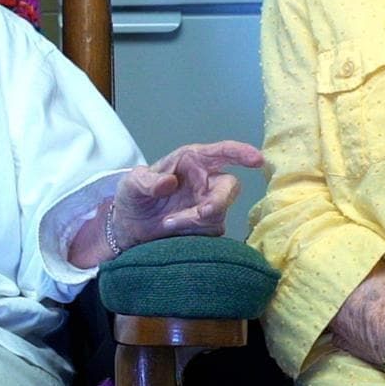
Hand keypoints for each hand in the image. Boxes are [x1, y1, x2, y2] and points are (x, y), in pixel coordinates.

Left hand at [110, 140, 264, 245]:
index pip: (222, 153)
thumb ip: (148, 181)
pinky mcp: (206, 227)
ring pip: (219, 212)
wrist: (127, 230)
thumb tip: (169, 182)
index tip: (257, 160)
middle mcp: (205, 181)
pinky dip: (193, 233)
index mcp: (192, 161)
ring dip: (195, 221)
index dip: (240, 154)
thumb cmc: (132, 197)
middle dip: (220, 201)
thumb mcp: (131, 184)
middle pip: (230, 187)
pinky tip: (173, 232)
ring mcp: (208, 205)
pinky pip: (212, 231)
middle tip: (202, 212)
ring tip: (167, 224)